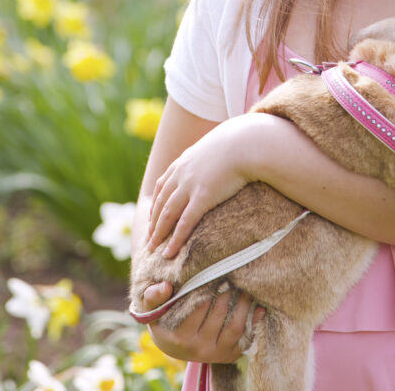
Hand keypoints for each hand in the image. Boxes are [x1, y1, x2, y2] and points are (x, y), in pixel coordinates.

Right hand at [142, 281, 265, 362]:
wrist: (173, 344)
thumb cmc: (163, 320)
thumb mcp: (152, 310)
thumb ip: (153, 297)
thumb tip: (165, 286)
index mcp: (179, 337)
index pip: (198, 306)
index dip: (207, 285)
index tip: (214, 268)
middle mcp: (198, 349)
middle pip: (219, 314)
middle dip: (227, 291)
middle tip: (233, 270)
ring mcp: (216, 354)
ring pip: (235, 326)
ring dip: (243, 303)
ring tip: (243, 284)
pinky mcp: (230, 355)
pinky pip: (246, 336)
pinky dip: (253, 319)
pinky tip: (257, 303)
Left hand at [147, 116, 257, 257]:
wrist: (245, 142)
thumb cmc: (239, 143)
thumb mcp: (217, 145)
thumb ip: (211, 154)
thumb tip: (219, 156)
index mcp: (183, 161)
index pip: (162, 185)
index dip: (156, 202)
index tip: (152, 216)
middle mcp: (181, 174)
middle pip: (161, 202)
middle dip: (153, 222)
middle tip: (148, 239)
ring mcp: (189, 186)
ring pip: (167, 214)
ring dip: (158, 234)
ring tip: (153, 249)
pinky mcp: (202, 197)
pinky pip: (184, 223)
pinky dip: (175, 239)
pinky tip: (169, 252)